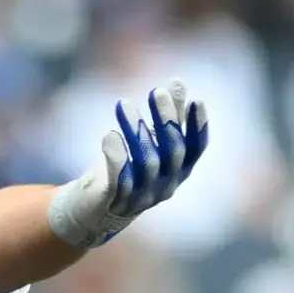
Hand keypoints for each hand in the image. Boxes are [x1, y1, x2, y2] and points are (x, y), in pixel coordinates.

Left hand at [48, 80, 208, 248]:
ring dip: (137, 131)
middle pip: (173, 153)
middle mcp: (165, 186)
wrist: (95, 210)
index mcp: (178, 172)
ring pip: (147, 164)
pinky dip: (117, 156)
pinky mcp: (115, 201)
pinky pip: (120, 180)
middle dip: (166, 120)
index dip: (198, 127)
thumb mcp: (148, 141)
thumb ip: (165, 115)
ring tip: (124, 104)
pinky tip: (109, 134)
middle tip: (156, 91)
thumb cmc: (127, 170)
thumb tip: (178, 81)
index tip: (196, 99)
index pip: (196, 149)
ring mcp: (142, 197)